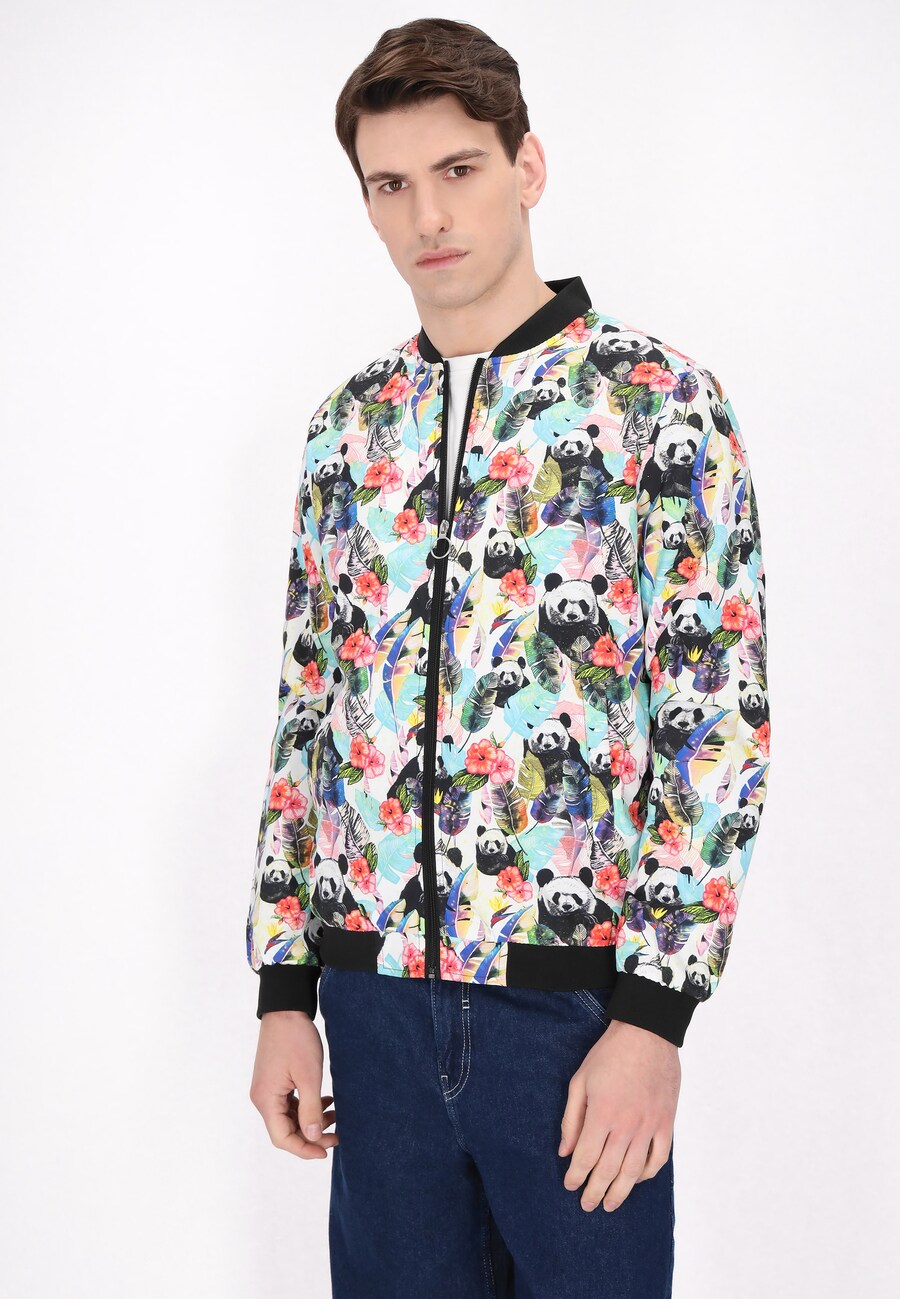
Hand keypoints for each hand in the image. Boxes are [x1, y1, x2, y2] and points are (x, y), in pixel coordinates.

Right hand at [249, 1009, 338, 1159]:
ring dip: (311, 1121)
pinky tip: (325, 1101)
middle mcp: (262, 1098)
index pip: (282, 1138)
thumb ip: (310, 1110)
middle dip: (311, 1135)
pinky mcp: (274, 1081)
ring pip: (289, 1117)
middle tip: (337, 1134)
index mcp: (266, 1100)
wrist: (286, 1009)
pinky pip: (289, 1103)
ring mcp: (267, 1089)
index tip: (326, 1151)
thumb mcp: (309, 1076)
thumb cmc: (296, 1039)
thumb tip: (313, 1138)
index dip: (304, 1149)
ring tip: (335, 1115)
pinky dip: (307, 1107)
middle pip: (285, 1130)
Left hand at [559, 1019, 679, 1212]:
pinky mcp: (666, 1123)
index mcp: (602, 1114)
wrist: (647, 1034)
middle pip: (608, 1170)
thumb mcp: (580, 1081)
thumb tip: (565, 1151)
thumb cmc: (609, 1054)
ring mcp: (649, 1126)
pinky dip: (646, 1174)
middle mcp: (626, 1125)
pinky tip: (635, 1179)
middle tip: (587, 1205)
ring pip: (633, 1171)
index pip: (586, 1157)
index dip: (576, 1176)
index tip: (570, 1186)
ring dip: (620, 1192)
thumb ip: (571, 1119)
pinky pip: (658, 1158)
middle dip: (595, 1191)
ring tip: (610, 1205)